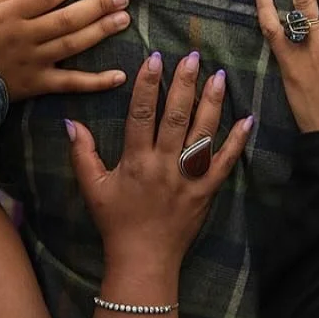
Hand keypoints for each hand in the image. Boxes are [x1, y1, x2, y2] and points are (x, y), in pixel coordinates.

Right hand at [0, 0, 130, 100]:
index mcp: (11, 14)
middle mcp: (25, 37)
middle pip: (66, 19)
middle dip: (96, 7)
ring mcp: (34, 62)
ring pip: (72, 45)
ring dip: (101, 33)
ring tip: (124, 20)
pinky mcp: (39, 85)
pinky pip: (71, 84)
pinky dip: (96, 82)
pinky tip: (119, 76)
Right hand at [67, 51, 252, 263]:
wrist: (144, 260)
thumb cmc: (116, 223)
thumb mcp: (92, 188)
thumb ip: (82, 154)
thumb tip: (70, 122)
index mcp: (135, 161)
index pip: (141, 114)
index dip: (147, 85)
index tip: (154, 59)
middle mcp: (163, 165)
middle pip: (175, 117)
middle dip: (184, 85)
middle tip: (192, 57)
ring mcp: (188, 178)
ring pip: (202, 134)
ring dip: (212, 104)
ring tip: (219, 76)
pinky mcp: (206, 192)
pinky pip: (225, 163)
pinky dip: (237, 142)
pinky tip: (248, 119)